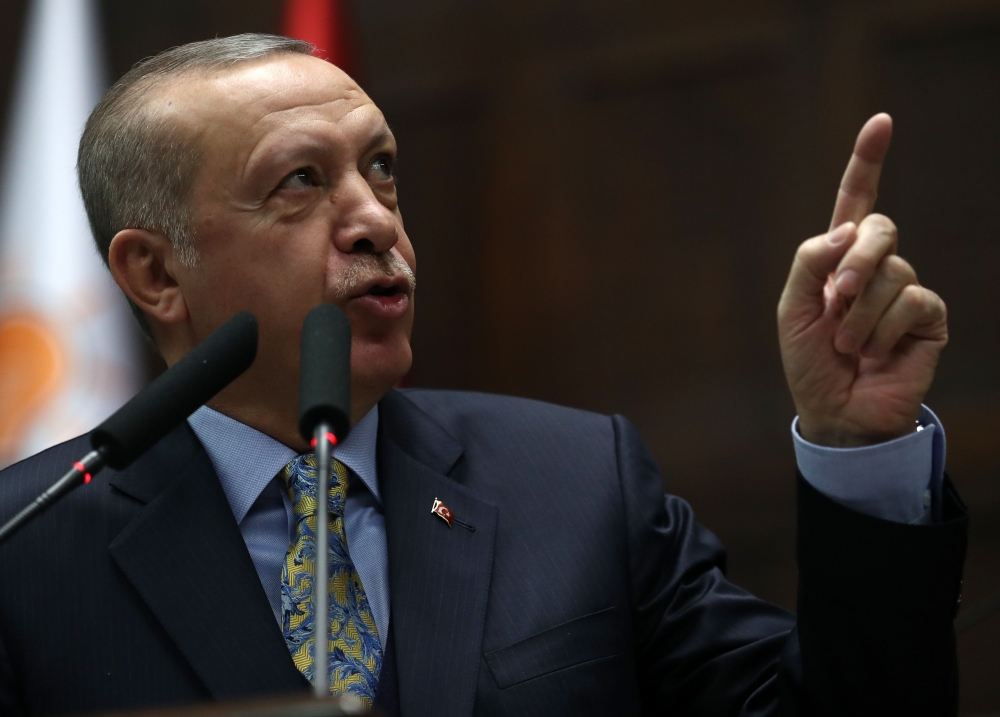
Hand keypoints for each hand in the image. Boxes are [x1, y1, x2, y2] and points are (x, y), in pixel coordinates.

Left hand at [777, 114, 947, 446]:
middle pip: (880, 228)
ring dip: (861, 313)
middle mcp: (874, 268)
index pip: (855, 202)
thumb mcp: (792, 310)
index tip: (881, 122)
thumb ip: (810, 262)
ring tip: (848, 346)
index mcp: (838, 260)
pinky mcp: (928, 318)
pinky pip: (914, 300)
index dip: (867, 163)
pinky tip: (874, 353)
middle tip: (837, 297)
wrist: (835, 412)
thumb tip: (847, 227)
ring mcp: (904, 291)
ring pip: (893, 271)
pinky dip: (884, 329)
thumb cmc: (809, 363)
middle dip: (857, 260)